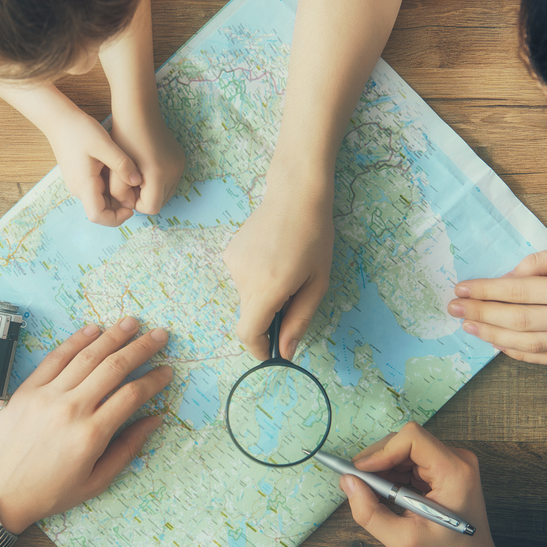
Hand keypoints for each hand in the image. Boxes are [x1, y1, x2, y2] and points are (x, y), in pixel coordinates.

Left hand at [0, 318, 171, 532]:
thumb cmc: (47, 492)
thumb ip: (127, 449)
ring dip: (112, 336)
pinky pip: (55, 358)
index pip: (132, 395)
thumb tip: (154, 421)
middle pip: (114, 367)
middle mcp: (71, 409)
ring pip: (87, 356)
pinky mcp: (27, 389)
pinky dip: (76, 340)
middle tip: (159, 335)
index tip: (167, 371)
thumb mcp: (95, 482)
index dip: (154, 380)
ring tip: (131, 323)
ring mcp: (47, 396)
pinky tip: (92, 330)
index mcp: (91, 435)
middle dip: (141, 348)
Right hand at [46, 113, 143, 225]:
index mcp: (84, 185)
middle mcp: (79, 189)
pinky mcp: (81, 177)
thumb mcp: (104, 144)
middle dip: (120, 207)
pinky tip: (120, 172)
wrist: (58, 119)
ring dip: (116, 196)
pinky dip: (111, 187)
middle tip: (136, 190)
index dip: (117, 218)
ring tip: (129, 178)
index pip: (98, 217)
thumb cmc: (79, 130)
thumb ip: (122, 164)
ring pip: (101, 201)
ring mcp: (79, 184)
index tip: (132, 207)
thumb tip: (137, 182)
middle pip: (101, 211)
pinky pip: (98, 190)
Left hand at [108, 99, 184, 214]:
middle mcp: (174, 172)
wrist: (138, 111)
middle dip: (144, 197)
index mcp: (158, 175)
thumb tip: (130, 205)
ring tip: (138, 173)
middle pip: (160, 202)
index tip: (126, 187)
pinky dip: (158, 180)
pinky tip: (146, 165)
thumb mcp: (115, 168)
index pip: (151, 208)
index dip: (136, 203)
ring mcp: (180, 166)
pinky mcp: (181, 160)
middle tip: (130, 180)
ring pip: (165, 193)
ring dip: (151, 189)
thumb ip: (119, 192)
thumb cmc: (123, 138)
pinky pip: (170, 180)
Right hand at [224, 185, 335, 359]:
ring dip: (265, 295)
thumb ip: (299, 320)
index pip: (248, 334)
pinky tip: (274, 257)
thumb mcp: (317, 283)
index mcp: (267, 288)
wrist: (295, 194)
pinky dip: (258, 279)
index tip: (273, 352)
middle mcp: (243, 278)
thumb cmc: (314, 237)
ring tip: (287, 269)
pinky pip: (243, 279)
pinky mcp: (229, 254)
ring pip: (247, 297)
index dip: (259, 349)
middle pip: (250, 316)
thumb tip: (286, 352)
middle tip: (295, 296)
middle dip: (270, 318)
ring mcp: (233, 265)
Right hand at [340, 422, 503, 546]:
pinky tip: (387, 495)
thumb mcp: (402, 541)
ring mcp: (452, 464)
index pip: (412, 438)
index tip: (360, 471)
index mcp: (454, 472)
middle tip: (359, 484)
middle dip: (378, 461)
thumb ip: (369, 512)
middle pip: (406, 442)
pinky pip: (410, 462)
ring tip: (373, 495)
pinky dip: (393, 475)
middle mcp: (457, 461)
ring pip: (404, 450)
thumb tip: (347, 482)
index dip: (382, 451)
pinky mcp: (444, 471)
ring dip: (384, 469)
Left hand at [447, 241, 546, 364]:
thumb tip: (505, 278)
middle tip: (453, 309)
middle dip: (480, 315)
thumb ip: (539, 263)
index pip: (519, 293)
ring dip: (493, 337)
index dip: (486, 292)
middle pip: (517, 322)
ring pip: (528, 346)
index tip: (461, 289)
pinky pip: (545, 359)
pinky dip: (518, 354)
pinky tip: (498, 344)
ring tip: (468, 327)